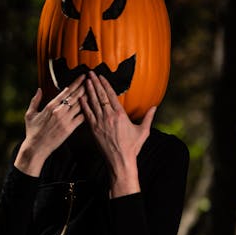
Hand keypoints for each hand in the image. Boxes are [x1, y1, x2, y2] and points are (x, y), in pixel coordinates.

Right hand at [14, 75, 85, 175]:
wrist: (36, 147)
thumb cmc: (32, 132)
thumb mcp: (30, 114)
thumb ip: (35, 100)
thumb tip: (39, 90)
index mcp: (50, 106)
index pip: (66, 91)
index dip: (76, 83)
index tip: (82, 77)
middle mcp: (59, 111)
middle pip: (75, 96)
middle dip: (85, 86)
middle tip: (93, 79)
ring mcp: (65, 120)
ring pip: (80, 105)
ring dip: (88, 97)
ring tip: (96, 90)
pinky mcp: (69, 129)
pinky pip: (81, 118)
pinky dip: (88, 112)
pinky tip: (94, 107)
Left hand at [80, 71, 155, 196]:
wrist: (120, 161)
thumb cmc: (132, 148)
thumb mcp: (143, 131)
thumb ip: (148, 117)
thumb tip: (155, 107)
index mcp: (120, 115)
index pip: (111, 95)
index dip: (105, 84)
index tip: (101, 76)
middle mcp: (109, 116)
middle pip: (100, 96)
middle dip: (95, 83)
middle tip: (90, 73)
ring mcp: (100, 123)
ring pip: (93, 103)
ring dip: (88, 91)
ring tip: (85, 81)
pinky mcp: (94, 130)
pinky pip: (87, 115)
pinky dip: (84, 105)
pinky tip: (80, 98)